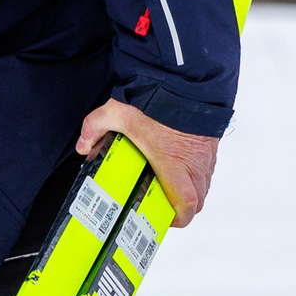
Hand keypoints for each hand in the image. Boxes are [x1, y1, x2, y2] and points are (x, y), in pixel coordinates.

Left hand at [77, 98, 217, 226]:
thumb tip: (84, 145)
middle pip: (197, 201)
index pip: (186, 204)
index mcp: (174, 162)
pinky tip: (177, 165)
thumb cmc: (159, 95)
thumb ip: (95, 128)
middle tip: (161, 205)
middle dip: (180, 209)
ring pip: (204, 186)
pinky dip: (195, 175)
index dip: (176, 219)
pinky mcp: (211, 144)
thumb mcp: (117, 112)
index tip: (163, 219)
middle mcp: (195, 162)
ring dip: (189, 192)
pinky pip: (207, 169)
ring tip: (167, 186)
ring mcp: (206, 154)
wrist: (187, 76)